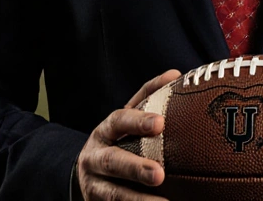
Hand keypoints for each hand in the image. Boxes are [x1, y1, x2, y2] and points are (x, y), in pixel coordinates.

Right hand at [75, 70, 180, 200]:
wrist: (86, 175)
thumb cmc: (117, 141)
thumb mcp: (126, 120)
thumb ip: (147, 97)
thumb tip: (176, 74)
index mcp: (104, 131)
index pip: (118, 121)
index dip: (137, 121)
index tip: (160, 123)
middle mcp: (94, 157)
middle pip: (111, 162)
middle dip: (135, 168)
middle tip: (159, 174)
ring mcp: (94, 185)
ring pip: (113, 193)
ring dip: (138, 200)